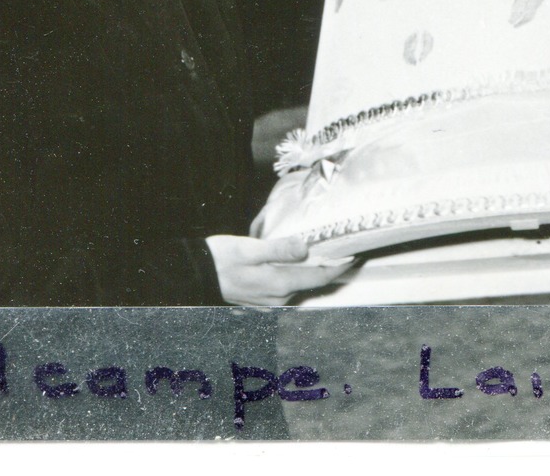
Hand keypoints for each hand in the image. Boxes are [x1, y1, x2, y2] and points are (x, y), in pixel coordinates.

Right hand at [205, 233, 352, 308]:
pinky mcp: (261, 299)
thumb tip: (306, 247)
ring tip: (324, 252)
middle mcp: (278, 297)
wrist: (194, 274)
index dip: (340, 266)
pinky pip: (288, 287)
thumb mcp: (250, 248)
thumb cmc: (220, 258)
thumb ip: (279, 249)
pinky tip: (298, 262)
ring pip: (301, 285)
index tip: (355, 255)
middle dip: (329, 267)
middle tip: (343, 248)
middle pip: (313, 282)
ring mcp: (270, 301)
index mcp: (279, 284)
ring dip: (313, 271)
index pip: (320, 277)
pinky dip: (298, 275)